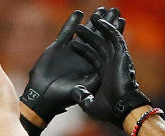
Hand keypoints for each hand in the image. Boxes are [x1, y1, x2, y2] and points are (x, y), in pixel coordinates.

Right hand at [20, 7, 124, 126]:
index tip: (122, 20)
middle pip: (98, 36)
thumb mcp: (81, 90)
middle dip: (107, 23)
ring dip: (93, 21)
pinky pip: (66, 32)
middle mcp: (83, 56)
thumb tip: (103, 72)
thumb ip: (92, 81)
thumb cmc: (62, 97)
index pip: (107, 46)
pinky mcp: (57, 48)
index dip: (114, 34)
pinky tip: (78, 13)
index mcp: (92, 65)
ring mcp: (71, 51)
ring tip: (101, 9)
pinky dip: (71, 23)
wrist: (41, 97)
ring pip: (84, 32)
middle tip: (115, 10)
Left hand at [69, 15, 149, 126]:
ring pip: (108, 38)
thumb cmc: (108, 111)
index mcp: (104, 74)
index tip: (73, 43)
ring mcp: (117, 59)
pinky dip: (108, 29)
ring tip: (92, 16)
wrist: (120, 110)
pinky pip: (115, 38)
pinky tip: (100, 21)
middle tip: (82, 26)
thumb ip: (82, 96)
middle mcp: (111, 65)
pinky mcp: (122, 56)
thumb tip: (75, 91)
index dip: (83, 50)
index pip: (92, 58)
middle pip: (100, 45)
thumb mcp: (89, 104)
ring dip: (101, 27)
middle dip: (91, 34)